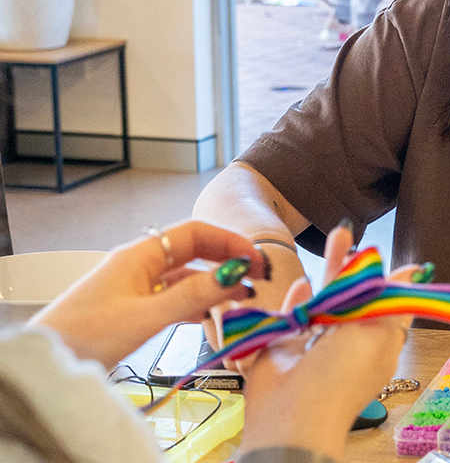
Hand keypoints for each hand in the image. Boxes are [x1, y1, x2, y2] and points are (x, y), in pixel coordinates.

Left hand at [30, 220, 268, 369]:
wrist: (46, 362)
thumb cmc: (86, 337)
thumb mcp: (146, 317)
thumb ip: (193, 296)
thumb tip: (235, 275)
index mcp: (140, 254)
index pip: (195, 233)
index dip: (229, 241)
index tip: (255, 260)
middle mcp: (139, 264)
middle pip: (193, 250)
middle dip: (227, 259)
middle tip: (257, 276)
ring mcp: (135, 285)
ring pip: (185, 275)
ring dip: (214, 282)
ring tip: (241, 298)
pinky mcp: (131, 308)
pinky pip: (173, 296)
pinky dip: (196, 301)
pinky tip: (210, 315)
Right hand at [238, 225, 410, 460]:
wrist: (293, 414)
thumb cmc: (343, 375)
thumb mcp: (380, 333)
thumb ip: (394, 300)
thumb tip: (419, 274)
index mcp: (375, 344)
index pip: (384, 305)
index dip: (383, 279)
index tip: (381, 254)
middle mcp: (346, 344)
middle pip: (349, 296)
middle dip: (347, 264)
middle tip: (344, 233)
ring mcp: (313, 347)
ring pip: (321, 300)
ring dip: (327, 270)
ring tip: (333, 238)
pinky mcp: (282, 348)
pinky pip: (290, 317)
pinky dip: (295, 300)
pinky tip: (301, 284)